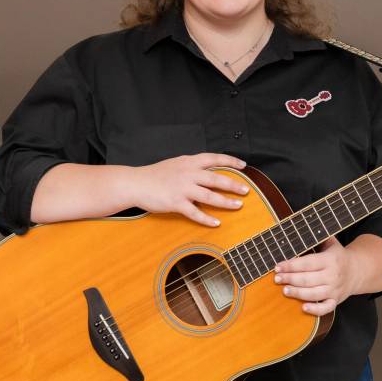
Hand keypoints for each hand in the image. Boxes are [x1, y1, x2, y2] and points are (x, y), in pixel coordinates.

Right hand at [130, 153, 248, 226]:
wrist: (135, 183)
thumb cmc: (155, 175)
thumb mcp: (176, 164)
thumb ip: (192, 167)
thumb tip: (209, 172)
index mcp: (189, 162)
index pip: (214, 158)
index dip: (230, 161)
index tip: (243, 166)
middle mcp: (188, 174)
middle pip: (216, 179)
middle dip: (233, 185)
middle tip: (246, 190)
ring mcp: (182, 189)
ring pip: (209, 196)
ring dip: (226, 202)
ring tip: (238, 205)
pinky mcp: (175, 203)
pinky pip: (195, 213)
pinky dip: (207, 219)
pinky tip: (216, 223)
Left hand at [273, 237, 360, 315]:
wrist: (358, 270)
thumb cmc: (338, 256)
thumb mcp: (331, 242)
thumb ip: (317, 237)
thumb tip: (297, 232)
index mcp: (330, 259)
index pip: (307, 263)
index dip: (290, 265)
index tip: (277, 266)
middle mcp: (333, 275)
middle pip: (307, 279)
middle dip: (290, 279)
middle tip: (277, 278)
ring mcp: (334, 289)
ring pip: (313, 293)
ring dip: (297, 293)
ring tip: (284, 290)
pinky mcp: (335, 300)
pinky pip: (326, 308)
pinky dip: (315, 309)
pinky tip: (303, 307)